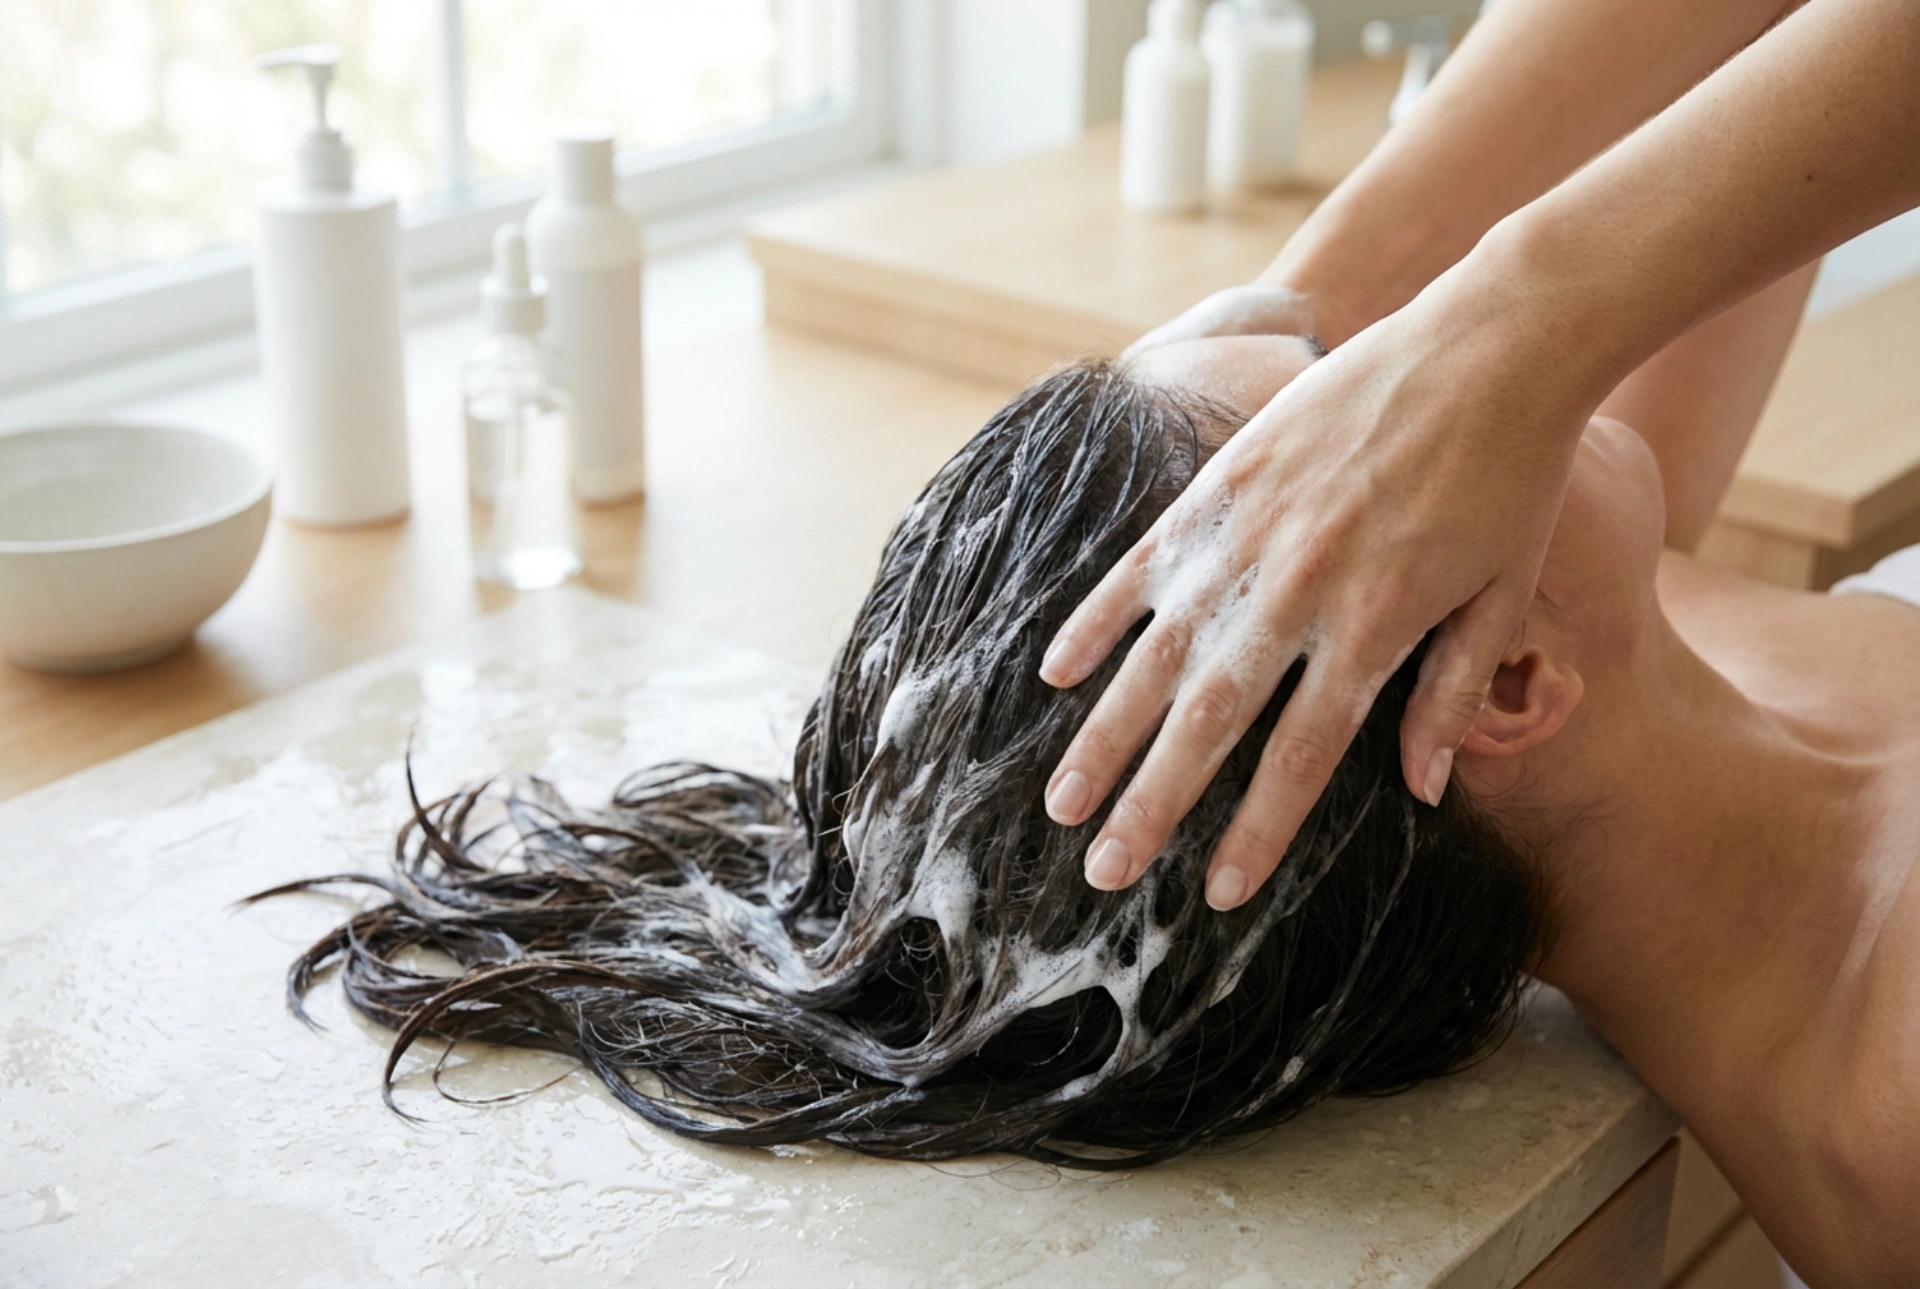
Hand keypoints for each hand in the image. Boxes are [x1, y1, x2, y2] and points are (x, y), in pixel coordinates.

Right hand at [1041, 276, 1594, 909]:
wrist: (1486, 345)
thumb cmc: (1512, 477)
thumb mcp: (1503, 597)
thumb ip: (1453, 695)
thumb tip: (1422, 794)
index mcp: (1373, 631)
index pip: (1300, 759)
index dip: (1257, 832)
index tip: (1218, 895)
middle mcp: (1296, 594)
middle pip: (1207, 726)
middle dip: (1151, 808)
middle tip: (1102, 874)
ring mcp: (1245, 538)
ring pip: (1155, 658)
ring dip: (1104, 736)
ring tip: (1063, 802)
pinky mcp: (1218, 487)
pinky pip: (1137, 568)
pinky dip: (1093, 622)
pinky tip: (1055, 677)